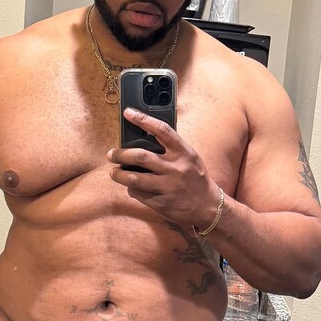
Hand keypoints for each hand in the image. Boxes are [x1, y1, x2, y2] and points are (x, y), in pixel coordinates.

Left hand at [108, 109, 221, 226]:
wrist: (208, 207)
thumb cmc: (196, 179)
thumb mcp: (190, 158)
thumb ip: (172, 148)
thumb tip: (144, 137)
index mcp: (184, 153)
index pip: (162, 131)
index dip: (143, 120)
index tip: (128, 113)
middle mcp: (176, 168)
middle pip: (141, 156)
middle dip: (121, 154)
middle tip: (112, 154)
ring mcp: (168, 187)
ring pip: (135, 178)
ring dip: (119, 174)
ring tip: (114, 172)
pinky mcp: (162, 203)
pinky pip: (138, 194)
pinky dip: (131, 189)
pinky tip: (131, 187)